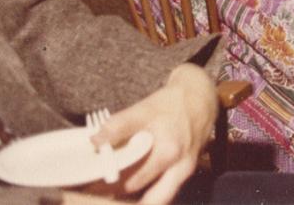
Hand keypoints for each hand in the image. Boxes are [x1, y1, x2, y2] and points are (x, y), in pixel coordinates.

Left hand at [87, 64, 215, 203]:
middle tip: (103, 193)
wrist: (201, 98)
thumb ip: (118, 126)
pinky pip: (166, 193)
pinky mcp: (186, 174)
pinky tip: (131, 185)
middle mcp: (180, 169)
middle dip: (125, 200)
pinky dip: (148, 194)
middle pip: (151, 201)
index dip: (109, 187)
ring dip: (138, 201)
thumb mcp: (144, 109)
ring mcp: (185, 173)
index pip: (133, 182)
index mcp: (168, 154)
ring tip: (114, 193)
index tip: (92, 186)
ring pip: (160, 200)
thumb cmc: (172, 104)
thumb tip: (95, 142)